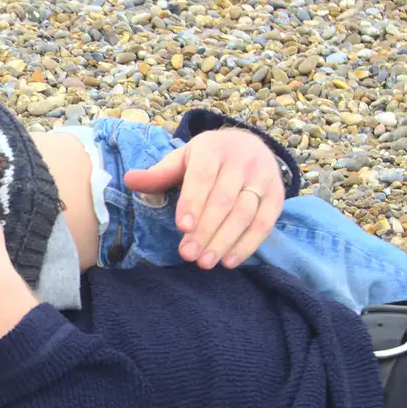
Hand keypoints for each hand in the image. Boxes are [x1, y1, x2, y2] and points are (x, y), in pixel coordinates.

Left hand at [122, 128, 284, 269]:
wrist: (249, 145)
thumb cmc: (208, 157)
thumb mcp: (182, 158)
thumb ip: (158, 174)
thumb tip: (129, 180)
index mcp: (213, 148)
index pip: (203, 177)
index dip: (193, 202)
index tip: (182, 227)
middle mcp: (242, 161)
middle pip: (224, 200)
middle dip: (206, 230)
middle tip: (187, 255)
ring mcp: (263, 178)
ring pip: (245, 213)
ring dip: (225, 241)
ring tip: (205, 262)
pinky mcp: (277, 195)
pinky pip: (264, 223)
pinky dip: (248, 244)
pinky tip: (229, 261)